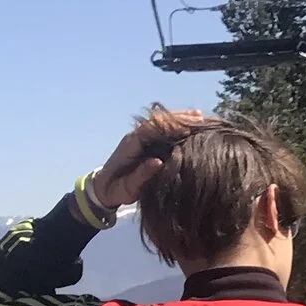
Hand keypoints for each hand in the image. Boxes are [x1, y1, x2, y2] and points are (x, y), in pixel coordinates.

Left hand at [90, 108, 209, 212]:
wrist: (105, 188)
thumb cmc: (117, 189)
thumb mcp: (129, 186)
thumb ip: (142, 174)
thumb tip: (158, 161)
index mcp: (131, 144)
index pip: (152, 129)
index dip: (170, 127)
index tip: (189, 129)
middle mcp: (136, 136)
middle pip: (158, 120)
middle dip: (179, 118)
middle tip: (200, 117)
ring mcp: (141, 138)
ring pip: (161, 122)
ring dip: (180, 118)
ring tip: (199, 116)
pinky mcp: (146, 143)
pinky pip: (162, 130)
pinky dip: (176, 125)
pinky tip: (190, 126)